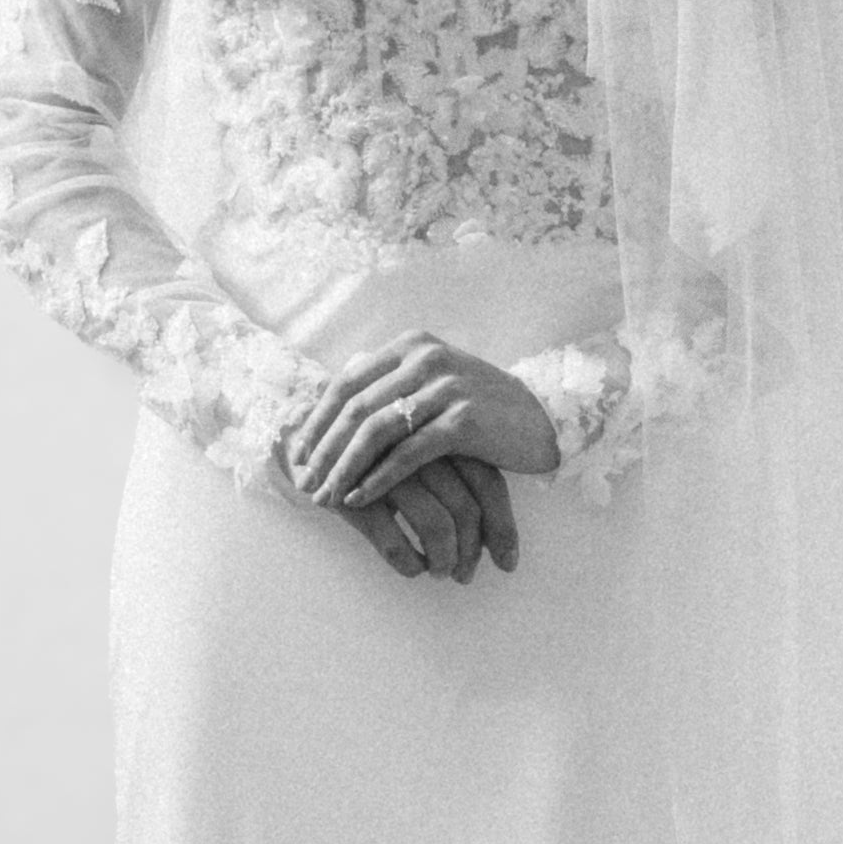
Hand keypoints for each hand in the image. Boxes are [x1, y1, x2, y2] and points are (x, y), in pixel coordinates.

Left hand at [287, 335, 560, 519]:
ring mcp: (445, 386)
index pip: (347, 382)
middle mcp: (425, 358)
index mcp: (411, 345)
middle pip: (355, 407)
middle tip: (305, 484)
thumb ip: (391, 386)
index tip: (298, 455)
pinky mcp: (463, 419)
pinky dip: (378, 478)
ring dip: (344, 469)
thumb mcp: (434, 384)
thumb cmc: (482, 407)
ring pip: (376, 431)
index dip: (317, 420)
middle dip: (324, 450)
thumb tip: (333, 407)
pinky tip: (360, 498)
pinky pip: (408, 453)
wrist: (544, 417)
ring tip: (326, 497)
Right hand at [335, 450, 516, 584]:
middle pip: (466, 509)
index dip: (502, 528)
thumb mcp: (418, 448)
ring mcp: (386, 469)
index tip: (508, 563)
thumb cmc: (377, 445)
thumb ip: (455, 475)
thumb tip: (494, 534)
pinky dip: (408, 562)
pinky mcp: (352, 492)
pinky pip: (392, 540)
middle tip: (465, 576)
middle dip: (472, 552)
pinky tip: (411, 568)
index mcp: (442, 433)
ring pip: (437, 526)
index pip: (489, 484)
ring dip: (444, 560)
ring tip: (439, 572)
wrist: (305, 426)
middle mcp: (420, 448)